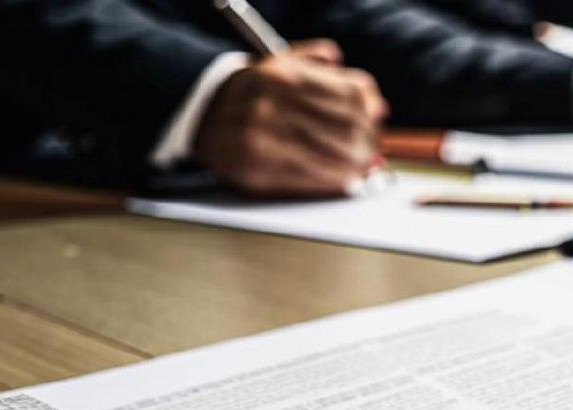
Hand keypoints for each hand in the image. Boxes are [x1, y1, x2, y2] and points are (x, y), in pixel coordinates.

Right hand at [194, 40, 388, 196]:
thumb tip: (369, 96)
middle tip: (371, 149)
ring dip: (357, 165)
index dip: (370, 109)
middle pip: (349, 126)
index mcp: (284, 74)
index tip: (376, 118)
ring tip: (361, 167)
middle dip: (368, 141)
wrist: (196, 116)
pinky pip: (312, 177)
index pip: (350, 93)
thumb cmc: (246, 94)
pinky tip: (343, 180)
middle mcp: (274, 102)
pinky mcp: (258, 166)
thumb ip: (320, 68)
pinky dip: (336, 180)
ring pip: (336, 154)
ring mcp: (265, 136)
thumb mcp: (277, 64)